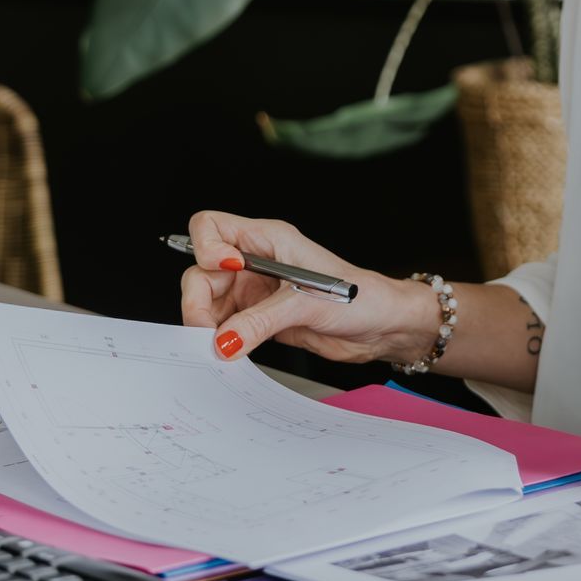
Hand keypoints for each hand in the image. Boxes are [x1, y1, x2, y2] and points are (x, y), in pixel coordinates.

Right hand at [178, 210, 437, 365]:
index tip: (222, 271)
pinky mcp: (259, 320)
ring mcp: (255, 291)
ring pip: (208, 301)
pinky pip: (225, 327)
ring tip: (220, 346)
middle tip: (207, 329)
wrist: (383, 327)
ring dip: (206, 324)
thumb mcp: (309, 303)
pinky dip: (221, 341)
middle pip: (201, 270)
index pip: (211, 227)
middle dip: (198, 299)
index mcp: (269, 240)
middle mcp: (256, 262)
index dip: (205, 247)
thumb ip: (262, 321)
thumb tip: (223, 340)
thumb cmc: (361, 298)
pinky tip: (229, 354)